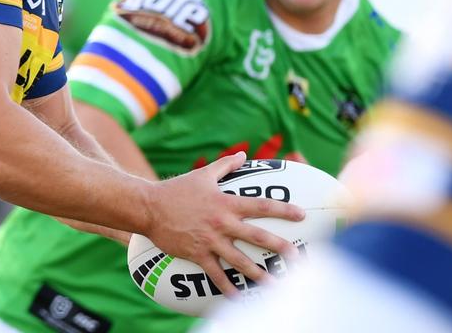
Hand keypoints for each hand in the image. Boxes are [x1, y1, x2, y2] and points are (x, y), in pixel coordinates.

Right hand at [143, 152, 304, 297]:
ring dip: (258, 273)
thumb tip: (243, 154)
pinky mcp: (197, 254)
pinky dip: (226, 287)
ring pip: (239, 260)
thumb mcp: (203, 174)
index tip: (301, 215)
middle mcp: (222, 223)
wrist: (149, 207)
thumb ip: (226, 165)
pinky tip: (237, 297)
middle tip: (297, 256)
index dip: (283, 209)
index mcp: (226, 203)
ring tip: (274, 285)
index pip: (261, 205)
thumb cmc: (177, 189)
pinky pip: (215, 274)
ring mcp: (210, 240)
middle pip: (257, 236)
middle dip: (279, 246)